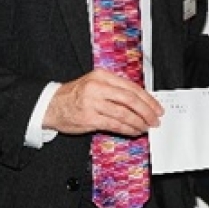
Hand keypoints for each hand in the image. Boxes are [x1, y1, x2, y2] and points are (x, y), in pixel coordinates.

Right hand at [44, 69, 162, 136]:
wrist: (51, 105)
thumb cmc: (75, 95)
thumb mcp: (95, 84)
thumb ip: (115, 89)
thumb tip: (141, 102)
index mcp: (102, 76)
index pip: (132, 87)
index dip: (148, 99)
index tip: (157, 108)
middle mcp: (98, 87)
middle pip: (130, 99)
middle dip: (147, 111)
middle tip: (155, 119)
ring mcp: (93, 103)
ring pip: (124, 113)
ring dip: (138, 122)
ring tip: (146, 127)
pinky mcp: (89, 118)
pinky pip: (114, 125)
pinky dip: (127, 129)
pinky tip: (134, 131)